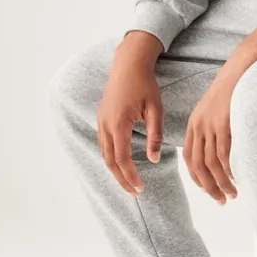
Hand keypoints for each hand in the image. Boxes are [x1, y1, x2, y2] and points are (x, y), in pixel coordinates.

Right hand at [97, 38, 164, 195]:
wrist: (128, 64)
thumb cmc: (145, 84)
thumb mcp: (155, 109)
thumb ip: (155, 135)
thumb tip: (154, 160)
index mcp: (119, 124)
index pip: (122, 159)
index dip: (130, 176)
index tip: (140, 188)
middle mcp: (106, 125)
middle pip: (110, 161)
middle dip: (121, 179)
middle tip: (135, 193)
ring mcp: (101, 121)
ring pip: (105, 154)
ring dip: (115, 170)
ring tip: (128, 182)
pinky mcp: (102, 118)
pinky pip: (104, 144)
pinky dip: (111, 157)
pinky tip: (121, 163)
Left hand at [183, 72, 238, 204]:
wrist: (242, 67)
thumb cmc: (235, 88)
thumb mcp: (217, 108)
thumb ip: (215, 127)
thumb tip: (222, 149)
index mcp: (195, 123)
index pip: (189, 158)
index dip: (197, 177)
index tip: (208, 190)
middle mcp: (199, 126)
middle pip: (198, 165)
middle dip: (208, 187)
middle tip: (221, 201)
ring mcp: (211, 125)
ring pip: (211, 164)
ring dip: (220, 183)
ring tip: (232, 195)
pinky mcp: (224, 123)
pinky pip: (223, 154)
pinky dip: (228, 170)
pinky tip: (236, 179)